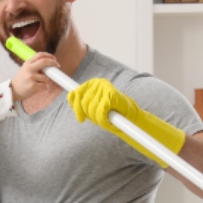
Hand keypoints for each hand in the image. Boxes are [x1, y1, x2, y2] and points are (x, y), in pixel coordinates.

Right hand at [11, 52, 58, 100]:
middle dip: (53, 63)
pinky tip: (40, 88)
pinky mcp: (33, 86)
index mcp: (27, 63)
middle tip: (57, 66)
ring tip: (41, 84)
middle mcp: (29, 68)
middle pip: (44, 62)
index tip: (54, 59)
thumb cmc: (21, 80)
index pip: (40, 55)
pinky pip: (44, 86)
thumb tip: (48, 66)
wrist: (13, 91)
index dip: (49, 56)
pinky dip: (45, 88)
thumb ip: (35, 66)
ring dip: (46, 81)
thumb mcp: (25, 69)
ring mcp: (31, 77)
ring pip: (46, 78)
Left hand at [67, 79, 185, 167]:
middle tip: (103, 119)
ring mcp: (104, 87)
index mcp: (93, 84)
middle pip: (81, 104)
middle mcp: (97, 83)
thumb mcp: (94, 110)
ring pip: (90, 109)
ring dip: (99, 119)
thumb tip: (70, 97)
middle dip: (90, 116)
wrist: (132, 119)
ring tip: (109, 118)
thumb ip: (82, 103)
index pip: (74, 95)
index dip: (75, 107)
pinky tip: (112, 119)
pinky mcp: (110, 93)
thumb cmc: (112, 115)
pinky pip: (99, 112)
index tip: (81, 120)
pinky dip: (105, 119)